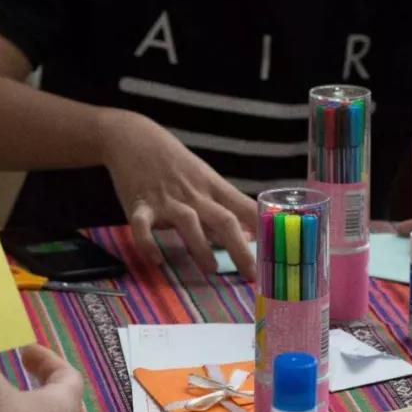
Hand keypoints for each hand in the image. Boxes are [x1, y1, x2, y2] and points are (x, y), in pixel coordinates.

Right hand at [103, 111, 257, 280]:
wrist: (134, 138)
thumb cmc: (176, 164)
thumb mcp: (205, 178)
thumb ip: (225, 208)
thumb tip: (250, 236)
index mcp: (213, 188)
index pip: (244, 209)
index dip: (262, 231)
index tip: (276, 252)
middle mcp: (193, 194)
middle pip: (223, 220)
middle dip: (239, 248)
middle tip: (251, 273)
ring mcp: (166, 200)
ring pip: (188, 223)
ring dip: (201, 246)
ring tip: (211, 269)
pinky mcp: (138, 205)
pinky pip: (142, 227)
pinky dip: (147, 244)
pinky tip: (155, 260)